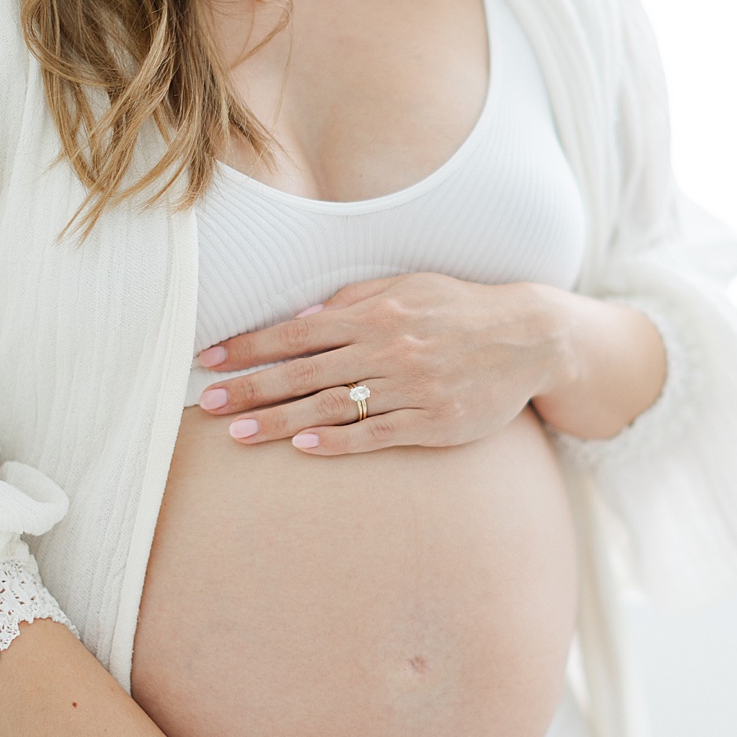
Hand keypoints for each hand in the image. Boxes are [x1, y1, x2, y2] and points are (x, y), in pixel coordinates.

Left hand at [194, 273, 566, 454]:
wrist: (529, 338)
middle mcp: (388, 349)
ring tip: (239, 434)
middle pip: (305, 372)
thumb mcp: (409, 288)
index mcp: (377, 313)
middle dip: (251, 388)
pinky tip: (305, 448)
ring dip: (281, 421)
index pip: (298, 331)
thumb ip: (356, 301)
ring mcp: (411, 388)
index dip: (250, 347)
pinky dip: (340, 442)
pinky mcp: (434, 422)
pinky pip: (378, 434)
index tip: (210, 361)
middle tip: (207, 405)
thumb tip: (304, 315)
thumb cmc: (460, 311)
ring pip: (333, 406)